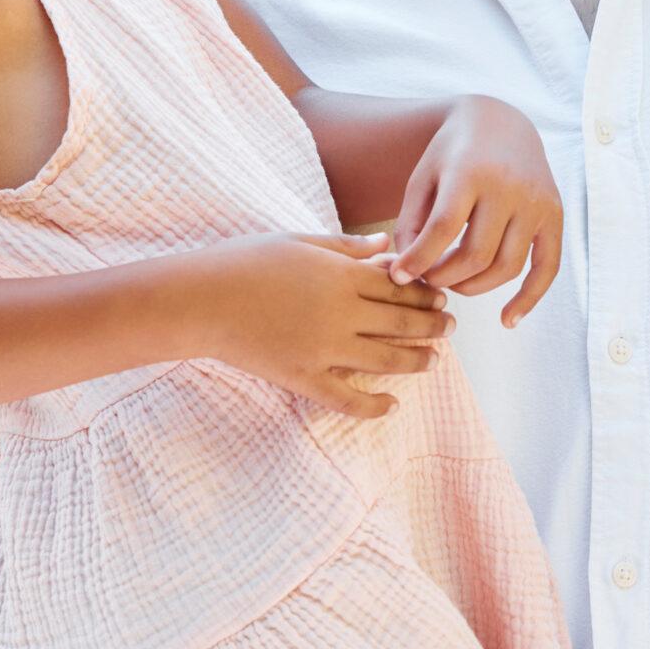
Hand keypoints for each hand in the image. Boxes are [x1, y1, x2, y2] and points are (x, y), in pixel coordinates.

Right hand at [197, 232, 453, 416]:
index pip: (400, 286)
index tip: (441, 297)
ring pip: (386, 360)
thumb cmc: (245, 261)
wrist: (198, 300)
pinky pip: (346, 399)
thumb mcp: (299, 241)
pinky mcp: (303, 377)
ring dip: (416, 361)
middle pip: (401, 322)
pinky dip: (374, 406)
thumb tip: (387, 245)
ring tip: (434, 360)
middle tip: (451, 328)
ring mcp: (323, 348)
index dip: (426, 293)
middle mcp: (340, 313)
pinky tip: (392, 405)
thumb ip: (347, 247)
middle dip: (433, 326)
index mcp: (341, 276)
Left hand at [388, 97, 562, 327]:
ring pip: (506, 267)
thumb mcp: (423, 177)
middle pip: (475, 255)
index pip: (443, 229)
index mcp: (471, 172)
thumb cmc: (453, 154)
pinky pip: (546, 267)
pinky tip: (507, 320)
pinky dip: (529, 299)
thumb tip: (408, 274)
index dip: (418, 260)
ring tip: (454, 284)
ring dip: (474, 287)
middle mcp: (510, 187)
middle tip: (428, 280)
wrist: (501, 122)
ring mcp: (537, 202)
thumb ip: (412, 223)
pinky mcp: (554, 215)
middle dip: (444, 277)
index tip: (398, 277)